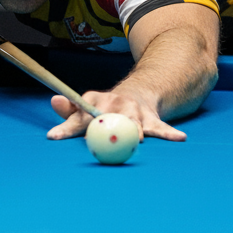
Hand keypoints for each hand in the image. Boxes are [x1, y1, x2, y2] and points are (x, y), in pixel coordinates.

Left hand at [47, 89, 186, 141]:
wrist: (136, 94)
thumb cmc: (104, 109)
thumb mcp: (85, 108)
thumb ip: (70, 112)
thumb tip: (54, 101)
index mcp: (95, 101)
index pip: (79, 115)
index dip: (66, 127)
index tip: (54, 137)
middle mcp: (115, 103)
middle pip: (109, 117)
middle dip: (106, 126)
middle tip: (102, 137)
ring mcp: (135, 110)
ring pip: (135, 121)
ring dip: (137, 129)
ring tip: (139, 138)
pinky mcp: (151, 118)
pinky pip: (161, 127)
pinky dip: (169, 133)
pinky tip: (179, 138)